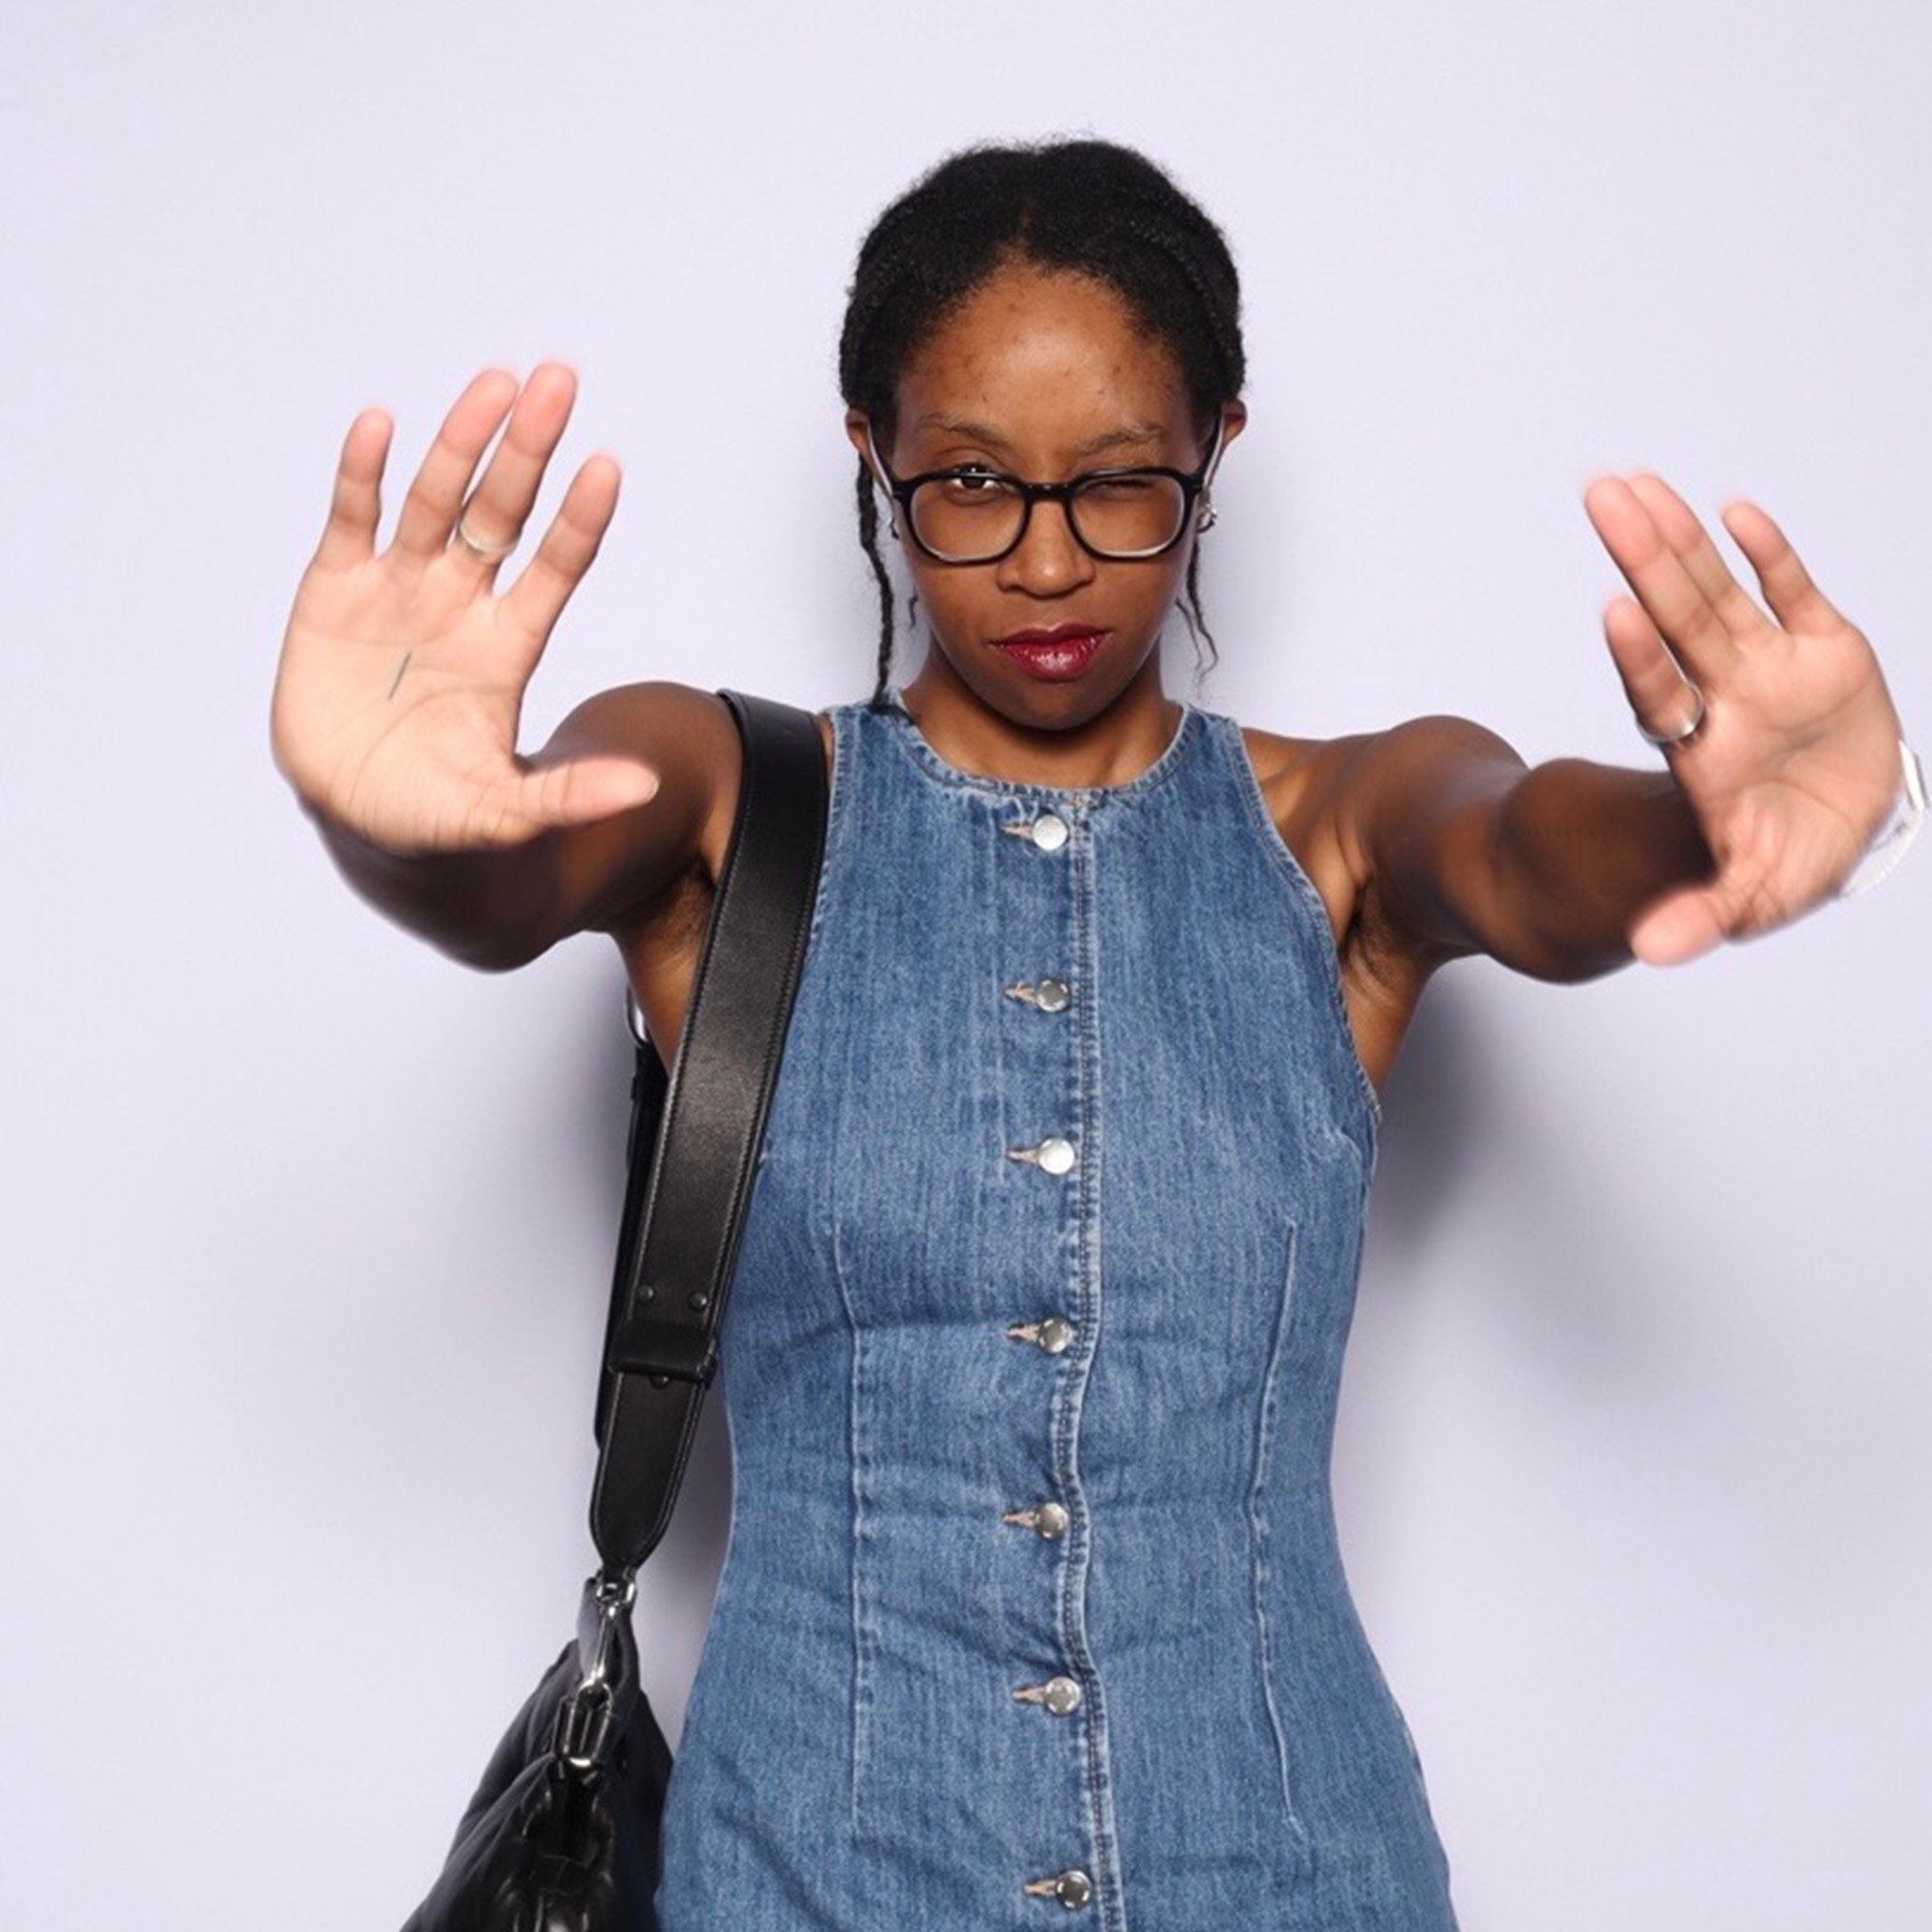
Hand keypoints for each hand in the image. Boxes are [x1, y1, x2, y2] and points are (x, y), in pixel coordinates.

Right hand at [270, 362, 659, 854]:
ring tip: (493, 384)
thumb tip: (645, 789)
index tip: (607, 467)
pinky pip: (353, 521)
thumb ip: (569, 796)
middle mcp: (462, 603)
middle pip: (500, 514)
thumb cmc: (439, 816)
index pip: (555, 568)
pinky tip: (380, 424)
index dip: (578, 520)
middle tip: (557, 382)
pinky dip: (363, 474)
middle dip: (527, 451)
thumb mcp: (507, 813)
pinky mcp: (335, 590)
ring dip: (460, 442)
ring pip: (435, 502)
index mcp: (509, 646)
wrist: (358, 821)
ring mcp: (400, 590)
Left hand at [1582, 472, 1906, 965]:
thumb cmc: (1781, 861)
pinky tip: (1736, 513)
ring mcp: (1772, 669)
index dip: (1640, 657)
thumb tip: (1649, 951)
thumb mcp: (1748, 899)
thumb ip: (1700, 915)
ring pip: (1721, 593)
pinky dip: (1771, 557)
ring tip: (1637, 485)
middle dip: (1644, 561)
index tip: (1613, 610)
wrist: (1834, 834)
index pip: (1662, 696)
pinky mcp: (1827, 650)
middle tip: (1600, 498)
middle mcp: (1726, 699)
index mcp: (1703, 754)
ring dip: (1683, 541)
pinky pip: (1795, 594)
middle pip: (1679, 620)